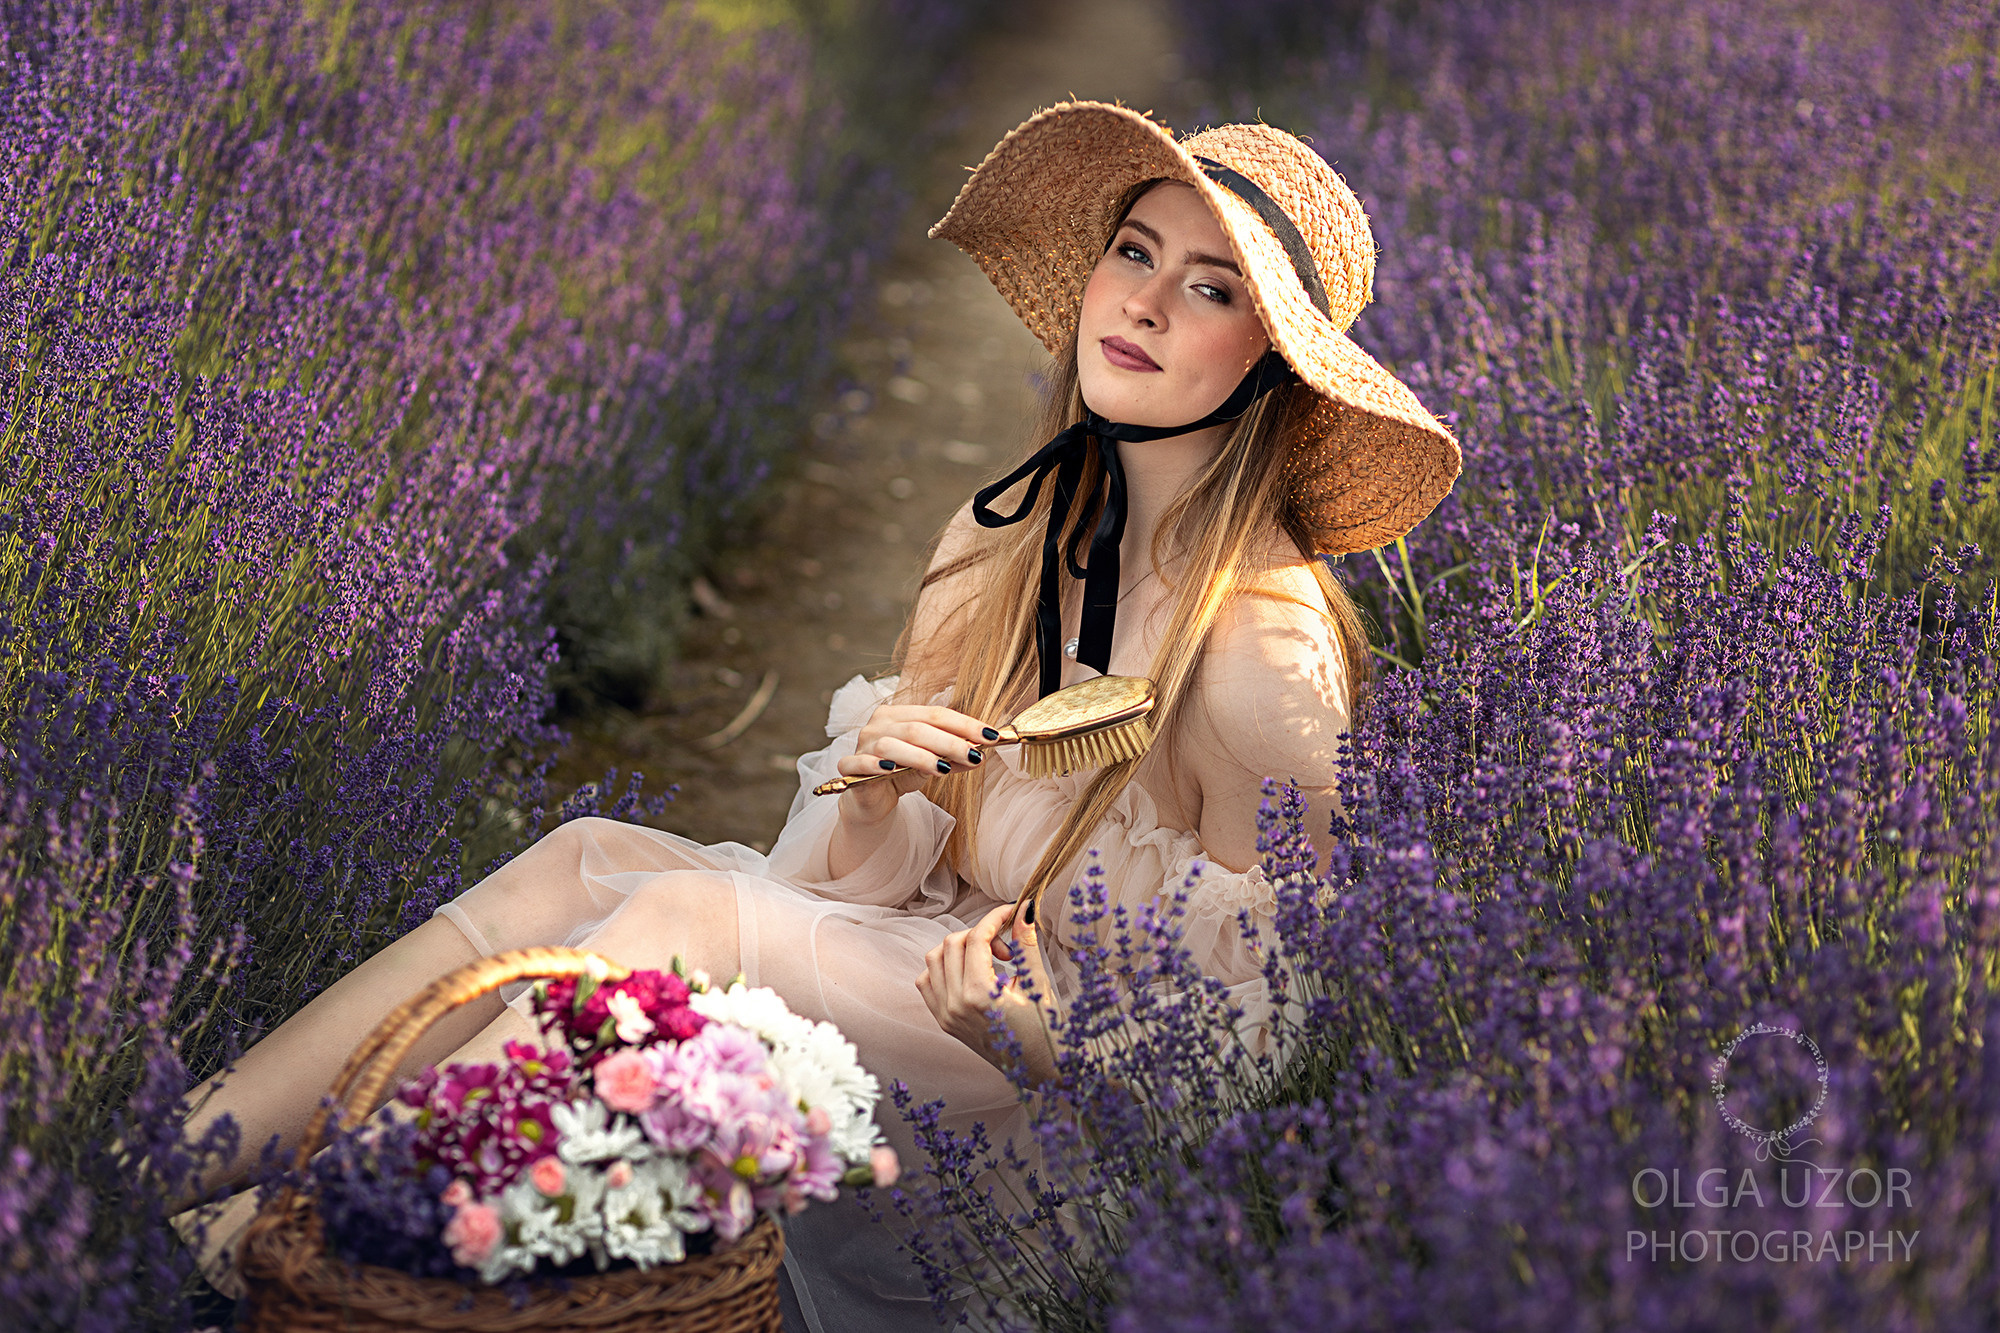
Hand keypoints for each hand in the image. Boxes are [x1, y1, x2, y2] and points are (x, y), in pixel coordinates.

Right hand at [834, 702, 998, 823]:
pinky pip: (861, 761)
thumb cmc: (902, 774)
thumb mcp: (933, 765)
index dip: (965, 724)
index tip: (991, 736)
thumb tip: (981, 753)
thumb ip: (953, 758)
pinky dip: (877, 764)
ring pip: (892, 744)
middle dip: (950, 742)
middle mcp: (879, 723)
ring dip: (921, 756)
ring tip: (944, 769)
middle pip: (917, 728)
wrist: (872, 800)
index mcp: (900, 714)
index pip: (936, 714)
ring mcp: (863, 743)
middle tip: (975, 755)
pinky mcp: (849, 765)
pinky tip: (893, 769)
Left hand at [916, 901, 1059, 1085]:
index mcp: (979, 996)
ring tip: (989, 962)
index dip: (994, 918)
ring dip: (959, 949)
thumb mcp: (1037, 984)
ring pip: (933, 960)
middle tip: (1008, 951)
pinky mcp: (944, 1022)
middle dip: (980, 935)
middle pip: (952, 944)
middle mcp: (955, 1005)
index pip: (976, 939)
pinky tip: (971, 974)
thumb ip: (1026, 943)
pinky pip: (928, 982)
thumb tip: (1024, 908)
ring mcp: (945, 1015)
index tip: (1011, 912)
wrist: (1042, 1070)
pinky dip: (944, 969)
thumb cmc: (1046, 1030)